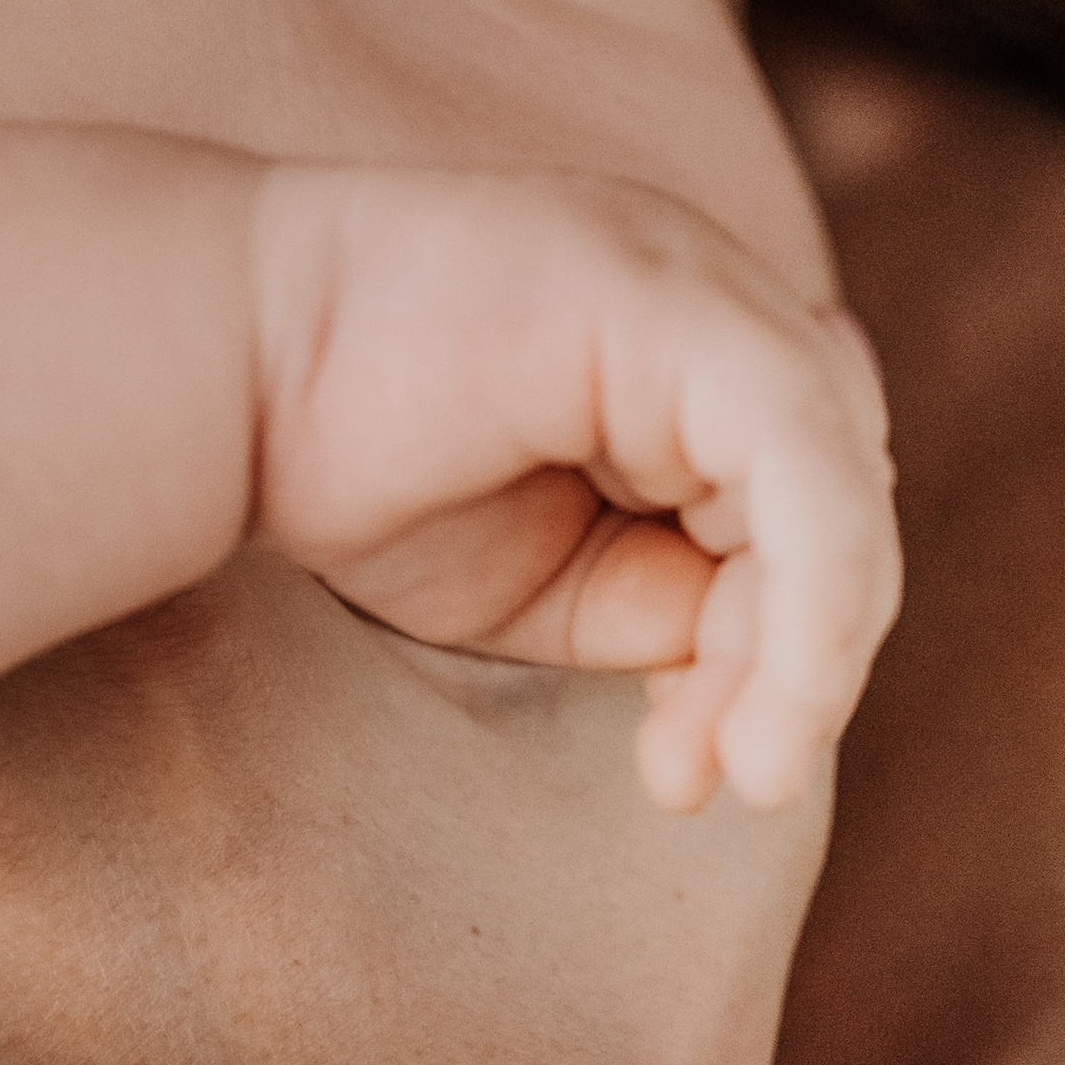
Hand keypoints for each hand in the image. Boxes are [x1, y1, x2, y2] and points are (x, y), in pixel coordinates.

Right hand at [248, 166, 899, 816]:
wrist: (219, 369)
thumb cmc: (351, 461)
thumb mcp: (551, 579)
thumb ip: (672, 600)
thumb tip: (775, 649)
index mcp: (684, 350)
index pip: (807, 502)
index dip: (781, 645)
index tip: (685, 773)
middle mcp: (711, 298)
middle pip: (841, 499)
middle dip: (796, 661)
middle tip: (719, 781)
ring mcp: (700, 283)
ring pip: (845, 490)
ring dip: (807, 656)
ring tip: (735, 773)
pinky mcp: (680, 304)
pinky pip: (807, 462)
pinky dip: (804, 602)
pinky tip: (751, 710)